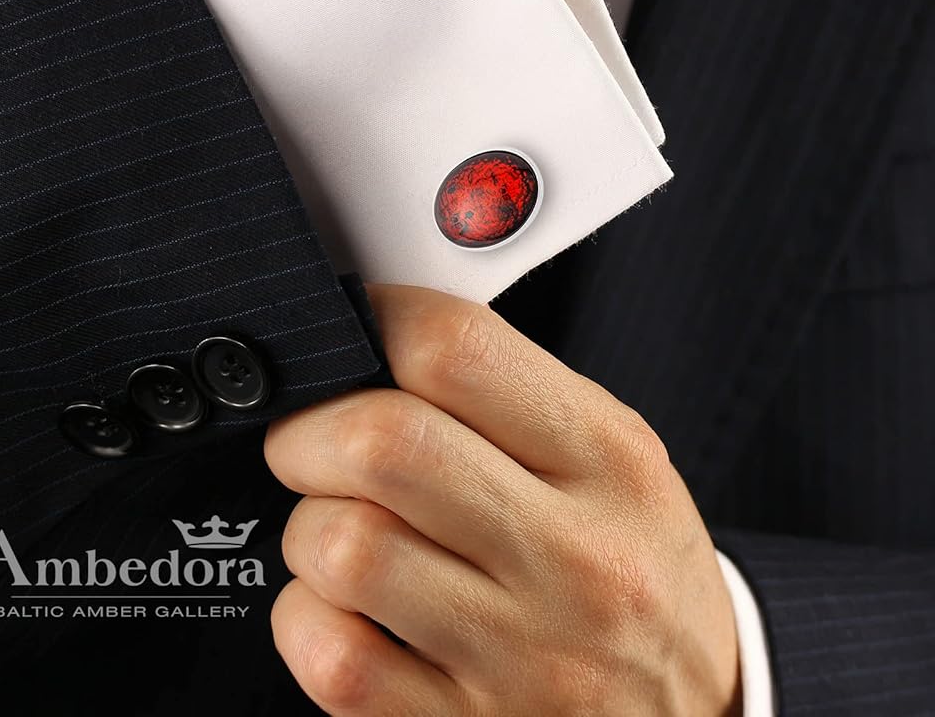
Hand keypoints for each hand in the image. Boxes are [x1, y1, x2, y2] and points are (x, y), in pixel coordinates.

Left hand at [265, 285, 739, 715]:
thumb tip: (376, 339)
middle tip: (311, 437)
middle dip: (310, 429)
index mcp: (610, 460)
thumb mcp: (614, 452)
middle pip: (385, 445)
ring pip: (345, 549)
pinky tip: (343, 603)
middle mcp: (573, 557)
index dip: (375, 324)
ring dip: (311, 523)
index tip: (354, 332)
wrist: (696, 707)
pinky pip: (333, 660)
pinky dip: (307, 617)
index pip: (457, 354)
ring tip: (339, 522)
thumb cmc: (635, 560)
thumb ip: (508, 390)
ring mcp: (522, 655)